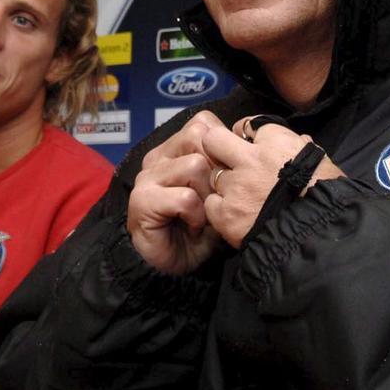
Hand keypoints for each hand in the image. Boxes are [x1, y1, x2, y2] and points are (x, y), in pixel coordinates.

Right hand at [128, 111, 225, 274]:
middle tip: (214, 198)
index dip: (222, 147)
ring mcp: (147, 177)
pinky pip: (185, 197)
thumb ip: (227, 167)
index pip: (203, 123)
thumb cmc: (201, 228)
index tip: (224, 177)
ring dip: (206, 196)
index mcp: (175, 149)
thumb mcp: (220, 193)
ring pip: (195, 165)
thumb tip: (247, 147)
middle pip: (199, 136)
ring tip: (202, 215)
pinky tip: (192, 228)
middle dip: (216, 168)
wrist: (174, 265)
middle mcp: (158, 157)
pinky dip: (196, 215)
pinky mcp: (142, 200)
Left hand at [201, 117, 344, 247]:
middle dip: (218, 147)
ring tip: (240, 197)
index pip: (247, 124)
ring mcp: (235, 187)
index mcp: (276, 142)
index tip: (249, 144)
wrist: (319, 234)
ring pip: (213, 175)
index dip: (247, 135)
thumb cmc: (327, 195)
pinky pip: (211, 203)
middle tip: (227, 160)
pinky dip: (220, 208)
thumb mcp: (323, 162)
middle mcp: (249, 160)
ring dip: (224, 183)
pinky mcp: (226, 214)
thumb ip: (303, 148)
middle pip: (214, 139)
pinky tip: (234, 214)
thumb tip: (299, 141)